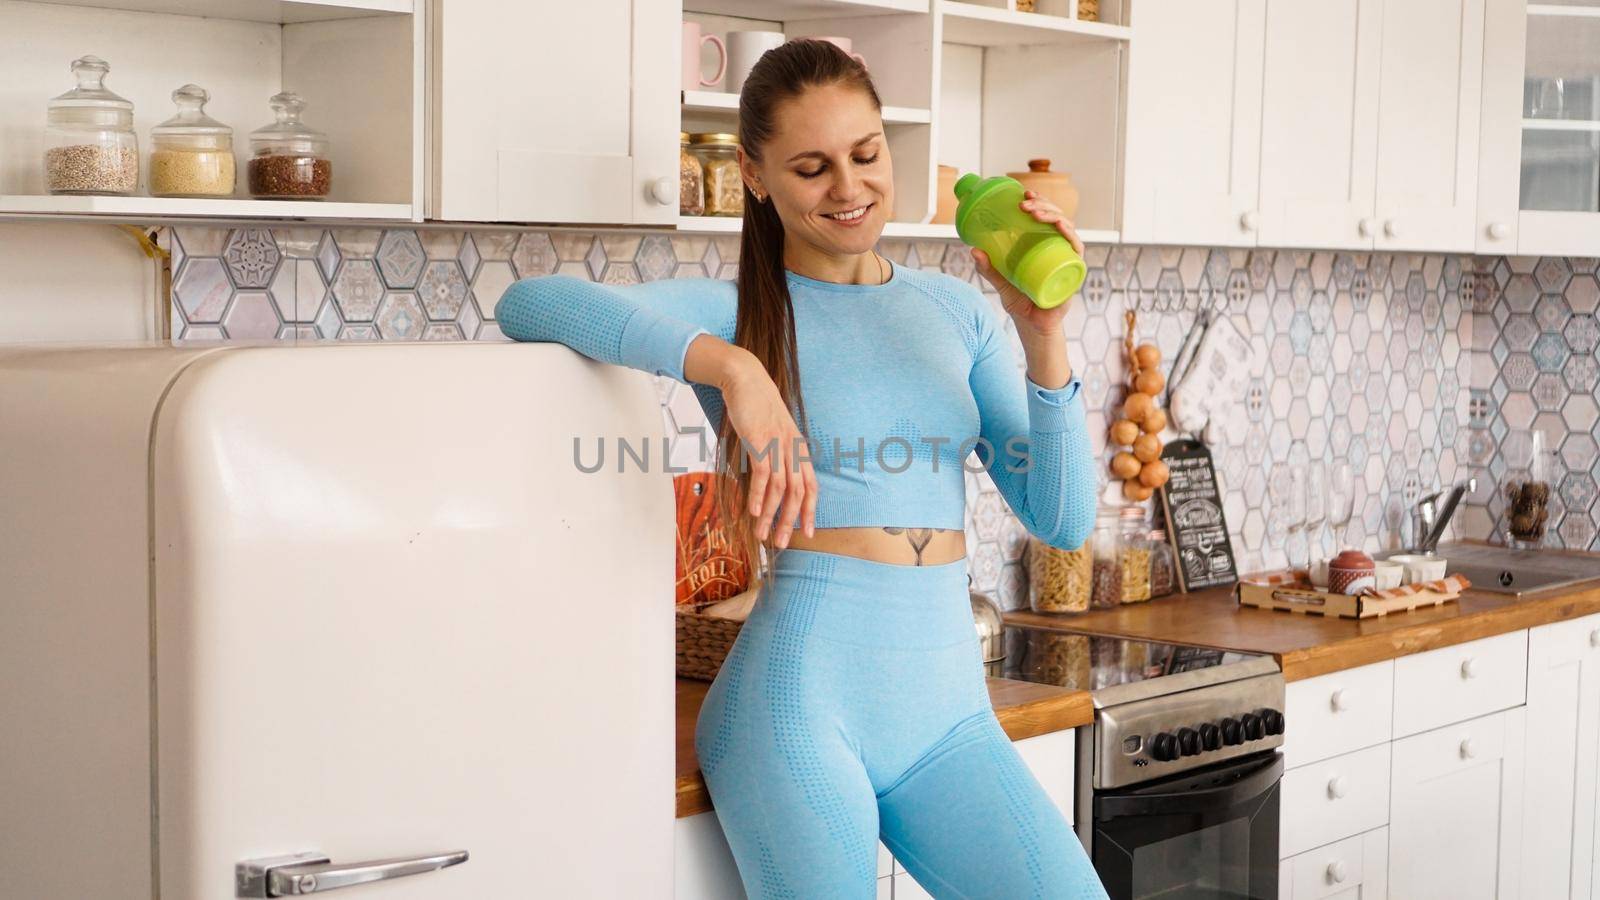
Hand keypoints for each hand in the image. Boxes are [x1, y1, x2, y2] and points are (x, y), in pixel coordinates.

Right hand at [718, 357, 817, 547]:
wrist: (745, 378)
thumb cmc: (756, 407)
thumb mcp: (772, 432)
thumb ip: (775, 454)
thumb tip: (768, 479)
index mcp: (799, 448)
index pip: (811, 485)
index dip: (810, 510)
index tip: (808, 533)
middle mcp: (792, 448)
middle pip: (797, 492)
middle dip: (790, 521)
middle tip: (782, 543)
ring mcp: (777, 444)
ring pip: (779, 487)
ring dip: (771, 514)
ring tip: (762, 535)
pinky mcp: (760, 440)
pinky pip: (762, 473)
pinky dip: (758, 495)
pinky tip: (754, 511)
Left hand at [972, 189, 1084, 337]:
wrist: (1033, 328)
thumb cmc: (1022, 303)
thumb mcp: (1001, 283)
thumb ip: (988, 268)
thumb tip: (973, 250)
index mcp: (1043, 246)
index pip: (1045, 217)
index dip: (1038, 201)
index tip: (1023, 193)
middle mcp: (1058, 248)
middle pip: (1057, 218)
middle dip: (1042, 204)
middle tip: (1023, 202)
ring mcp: (1067, 259)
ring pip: (1067, 228)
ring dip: (1052, 215)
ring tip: (1034, 211)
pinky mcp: (1073, 272)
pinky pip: (1076, 249)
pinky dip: (1070, 236)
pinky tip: (1061, 226)